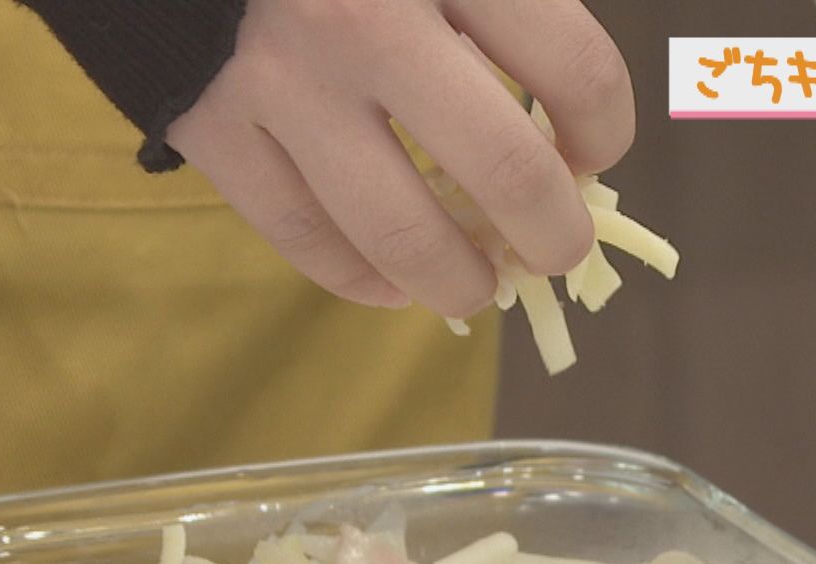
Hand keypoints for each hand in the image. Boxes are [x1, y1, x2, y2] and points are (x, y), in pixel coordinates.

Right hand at [166, 0, 634, 317]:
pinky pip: (303, 237)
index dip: (604, 132)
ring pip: (403, 235)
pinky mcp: (210, 125)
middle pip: (507, 174)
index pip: (576, 72)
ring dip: (461, 284)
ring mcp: (283, 83)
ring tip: (478, 285)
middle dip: (552, 235)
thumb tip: (567, 108)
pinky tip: (393, 283)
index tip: (592, 151)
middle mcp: (368, 24)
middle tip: (556, 248)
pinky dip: (362, 279)